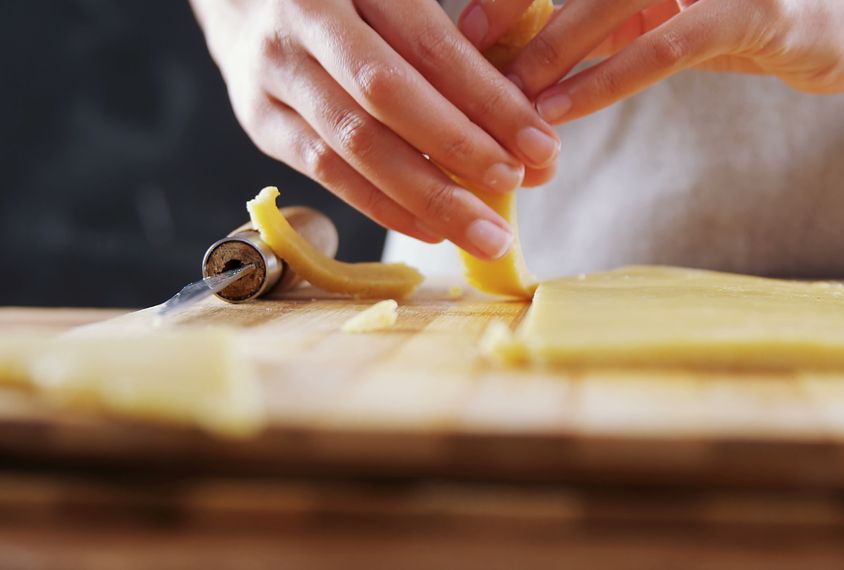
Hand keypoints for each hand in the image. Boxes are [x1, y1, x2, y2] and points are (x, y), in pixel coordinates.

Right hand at [190, 0, 561, 259]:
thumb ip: (454, 39)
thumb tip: (524, 117)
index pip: (431, 47)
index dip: (489, 100)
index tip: (539, 145)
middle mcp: (304, 21)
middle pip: (388, 97)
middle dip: (461, 151)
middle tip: (519, 187)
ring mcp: (273, 73)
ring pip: (354, 144)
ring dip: (427, 196)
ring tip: (484, 232)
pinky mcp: (258, 118)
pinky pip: (324, 171)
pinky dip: (381, 205)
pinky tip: (431, 228)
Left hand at [459, 0, 843, 122]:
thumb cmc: (750, 23)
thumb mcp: (669, 20)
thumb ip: (611, 30)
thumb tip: (528, 63)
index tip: (468, 31)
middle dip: (518, 21)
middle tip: (465, 67)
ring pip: (612, 4)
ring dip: (552, 52)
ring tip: (507, 96)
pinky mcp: (751, 9)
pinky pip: (665, 43)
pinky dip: (608, 76)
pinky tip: (564, 107)